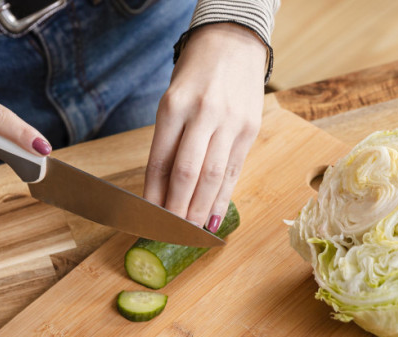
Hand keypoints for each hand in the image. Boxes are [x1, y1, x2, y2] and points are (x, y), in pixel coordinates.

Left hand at [144, 23, 266, 230]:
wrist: (233, 42)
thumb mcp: (172, 101)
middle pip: (187, 174)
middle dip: (177, 209)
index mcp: (174, 106)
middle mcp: (203, 114)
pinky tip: (214, 218)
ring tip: (190, 230)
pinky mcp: (250, 129)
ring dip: (200, 210)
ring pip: (213, 177)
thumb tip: (161, 192)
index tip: (147, 218)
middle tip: (169, 233)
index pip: (160, 162)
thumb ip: (168, 143)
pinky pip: (234, 171)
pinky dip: (223, 198)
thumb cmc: (195, 76)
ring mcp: (230, 121)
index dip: (153, 195)